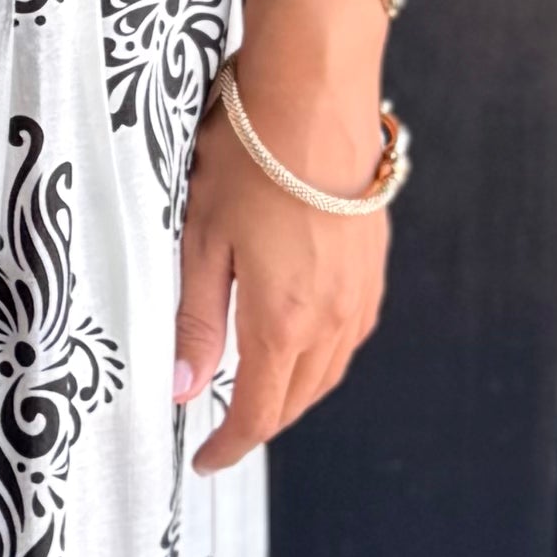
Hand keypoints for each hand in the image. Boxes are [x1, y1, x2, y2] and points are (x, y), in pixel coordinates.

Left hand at [172, 57, 393, 472]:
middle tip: (223, 432)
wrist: (317, 97)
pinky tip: (300, 342)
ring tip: (257, 393)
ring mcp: (360, 294)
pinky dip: (323, 357)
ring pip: (328, 371)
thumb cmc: (251, 158)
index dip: (228, 445)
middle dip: (259, 424)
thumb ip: (194, 320)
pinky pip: (350, 335)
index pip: (257, 412)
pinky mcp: (374, 267)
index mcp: (281, 322)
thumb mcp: (200, 241)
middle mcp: (331, 319)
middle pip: (296, 399)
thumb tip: (182, 386)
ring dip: (293, 393)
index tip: (205, 460)